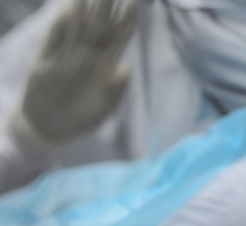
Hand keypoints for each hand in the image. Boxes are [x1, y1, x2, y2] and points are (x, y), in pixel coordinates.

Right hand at [16, 0, 136, 144]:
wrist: (51, 127)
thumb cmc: (83, 117)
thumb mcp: (104, 108)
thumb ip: (116, 90)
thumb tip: (126, 69)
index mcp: (105, 64)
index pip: (118, 36)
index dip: (126, 19)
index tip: (134, 1)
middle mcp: (87, 55)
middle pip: (99, 25)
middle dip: (106, 5)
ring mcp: (66, 55)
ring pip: (77, 27)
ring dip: (83, 8)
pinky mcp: (46, 60)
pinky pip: (54, 39)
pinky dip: (61, 26)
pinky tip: (67, 11)